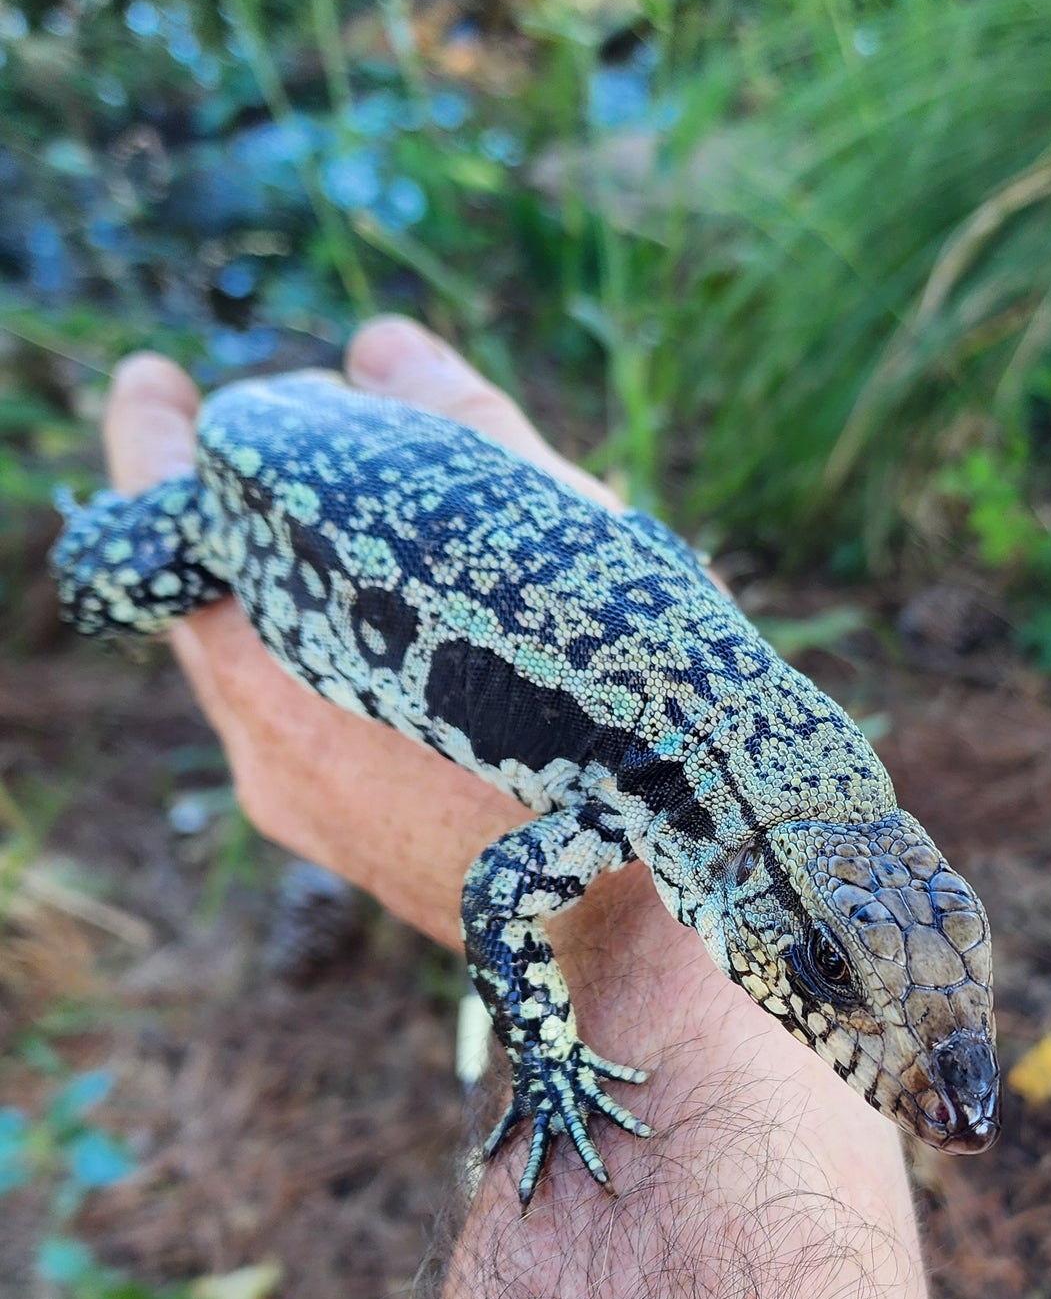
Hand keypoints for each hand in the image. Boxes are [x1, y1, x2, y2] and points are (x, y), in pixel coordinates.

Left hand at [104, 317, 618, 952]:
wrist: (650, 950)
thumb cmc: (612, 749)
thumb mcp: (550, 557)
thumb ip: (459, 436)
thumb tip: (384, 348)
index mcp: (284, 679)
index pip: (167, 534)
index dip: (153, 445)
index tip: (157, 378)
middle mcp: (271, 753)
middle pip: (217, 598)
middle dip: (242, 508)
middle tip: (265, 426)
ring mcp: (308, 808)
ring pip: (274, 659)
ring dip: (302, 581)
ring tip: (368, 515)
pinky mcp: (354, 843)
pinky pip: (316, 713)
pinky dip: (339, 647)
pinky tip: (420, 621)